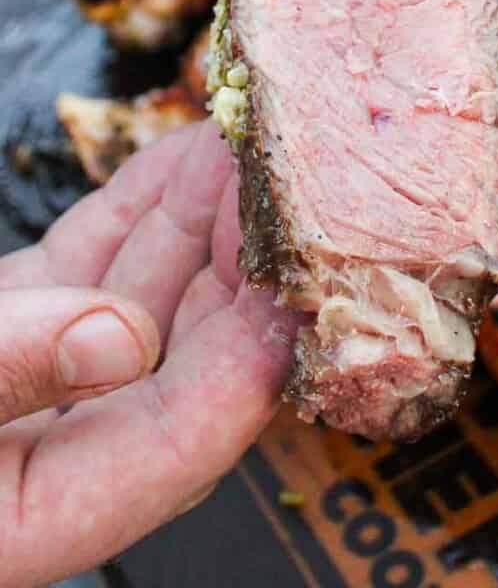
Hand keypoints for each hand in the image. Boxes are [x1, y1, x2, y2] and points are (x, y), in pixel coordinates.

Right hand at [0, 121, 299, 587]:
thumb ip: (4, 370)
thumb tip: (119, 342)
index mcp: (29, 520)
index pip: (172, 446)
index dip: (243, 362)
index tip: (293, 279)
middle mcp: (44, 460)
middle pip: (176, 365)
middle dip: (236, 271)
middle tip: (284, 184)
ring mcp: (25, 392)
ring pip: (138, 304)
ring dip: (195, 226)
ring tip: (245, 152)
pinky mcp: (1, 337)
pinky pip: (86, 275)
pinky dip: (132, 217)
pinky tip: (176, 164)